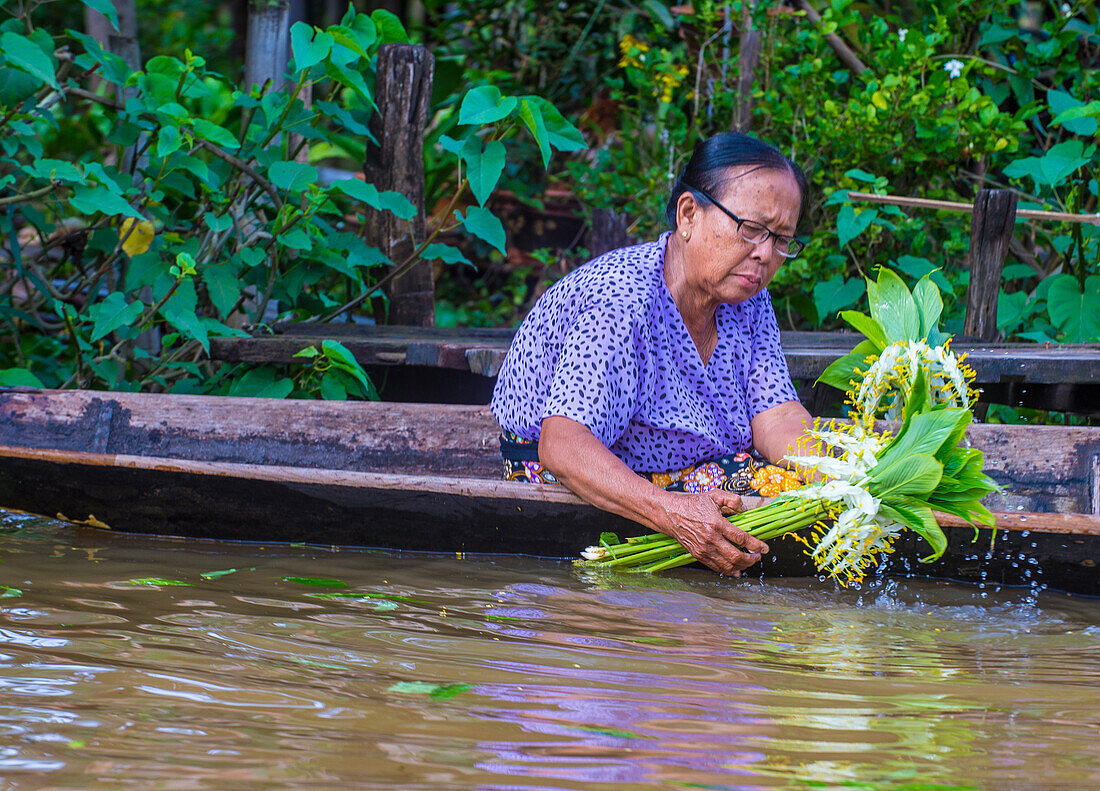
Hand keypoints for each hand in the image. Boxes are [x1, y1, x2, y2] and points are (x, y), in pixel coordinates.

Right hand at [655, 489, 769, 576]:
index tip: (765, 548)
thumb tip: (744, 509)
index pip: (741, 538)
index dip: (756, 545)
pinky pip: (716, 567)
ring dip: (742, 566)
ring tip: (749, 561)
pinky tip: (736, 570)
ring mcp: (704, 549)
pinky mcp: (698, 555)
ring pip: (727, 565)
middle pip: (736, 556)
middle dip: (751, 558)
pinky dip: (728, 571)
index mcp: (717, 524)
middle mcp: (711, 539)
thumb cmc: (692, 504)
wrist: (671, 514)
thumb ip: (732, 500)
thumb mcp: (713, 495)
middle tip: (758, 556)